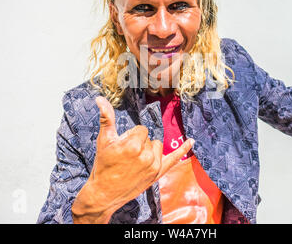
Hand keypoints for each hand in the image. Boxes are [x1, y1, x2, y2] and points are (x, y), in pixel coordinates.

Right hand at [71, 96, 193, 222]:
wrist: (104, 193)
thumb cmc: (103, 165)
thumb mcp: (104, 140)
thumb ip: (106, 118)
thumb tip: (100, 98)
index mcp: (133, 145)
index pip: (141, 129)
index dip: (131, 136)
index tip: (122, 147)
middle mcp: (146, 155)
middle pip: (149, 138)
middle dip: (138, 143)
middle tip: (126, 157)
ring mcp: (154, 166)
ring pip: (157, 146)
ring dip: (149, 150)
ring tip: (135, 161)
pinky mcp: (158, 174)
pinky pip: (174, 159)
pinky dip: (183, 149)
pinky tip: (191, 141)